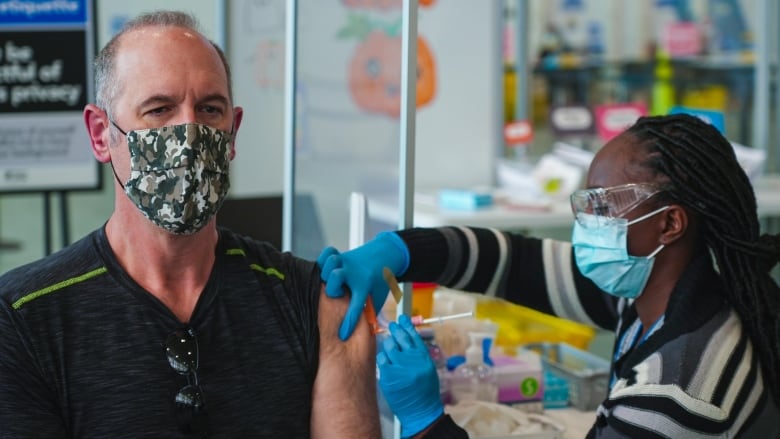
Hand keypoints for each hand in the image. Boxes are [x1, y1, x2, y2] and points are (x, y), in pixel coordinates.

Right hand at [317, 232, 408, 339]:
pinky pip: (327, 252)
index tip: (342, 335)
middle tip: (336, 294)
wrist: (386, 254)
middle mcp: (354, 273)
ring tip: (329, 281)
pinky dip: (323, 259)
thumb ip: (371, 311)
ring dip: (326, 272)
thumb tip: (365, 333)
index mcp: (365, 285)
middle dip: (332, 289)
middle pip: (335, 277)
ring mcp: (346, 262)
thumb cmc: (381, 280)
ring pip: (330, 262)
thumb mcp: (379, 297)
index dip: (348, 323)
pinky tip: (325, 269)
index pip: (356, 307)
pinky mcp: (340, 255)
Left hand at [377, 314, 443, 437]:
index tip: (401, 318)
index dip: (406, 325)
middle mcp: (412, 360)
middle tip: (392, 326)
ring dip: (388, 346)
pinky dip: (383, 360)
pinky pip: (382, 360)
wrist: (421, 410)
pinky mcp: (389, 375)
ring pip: (389, 347)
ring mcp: (400, 367)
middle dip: (395, 330)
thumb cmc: (424, 390)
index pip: (414, 335)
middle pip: (400, 337)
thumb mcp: (427, 368)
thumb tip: (405, 339)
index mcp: (423, 357)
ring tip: (391, 351)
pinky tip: (387, 364)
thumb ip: (417, 354)